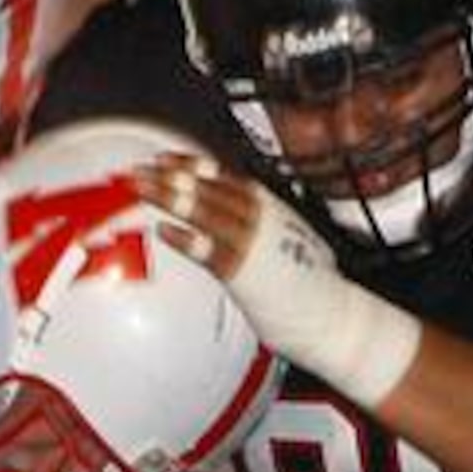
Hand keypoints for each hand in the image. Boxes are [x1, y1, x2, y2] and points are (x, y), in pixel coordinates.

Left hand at [135, 154, 420, 407]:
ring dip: (169, 196)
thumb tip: (245, 228)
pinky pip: (208, 251)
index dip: (191, 165)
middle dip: (170, 174)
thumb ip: (266, 229)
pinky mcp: (245, 270)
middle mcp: (260, 217)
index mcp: (270, 206)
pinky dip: (185, 238)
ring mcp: (252, 242)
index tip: (166, 157)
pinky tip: (163, 231)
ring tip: (142, 188)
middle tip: (140, 168)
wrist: (332, 314)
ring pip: (203, 210)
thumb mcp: (291, 242)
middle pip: (207, 187)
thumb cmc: (313, 287)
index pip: (223, 178)